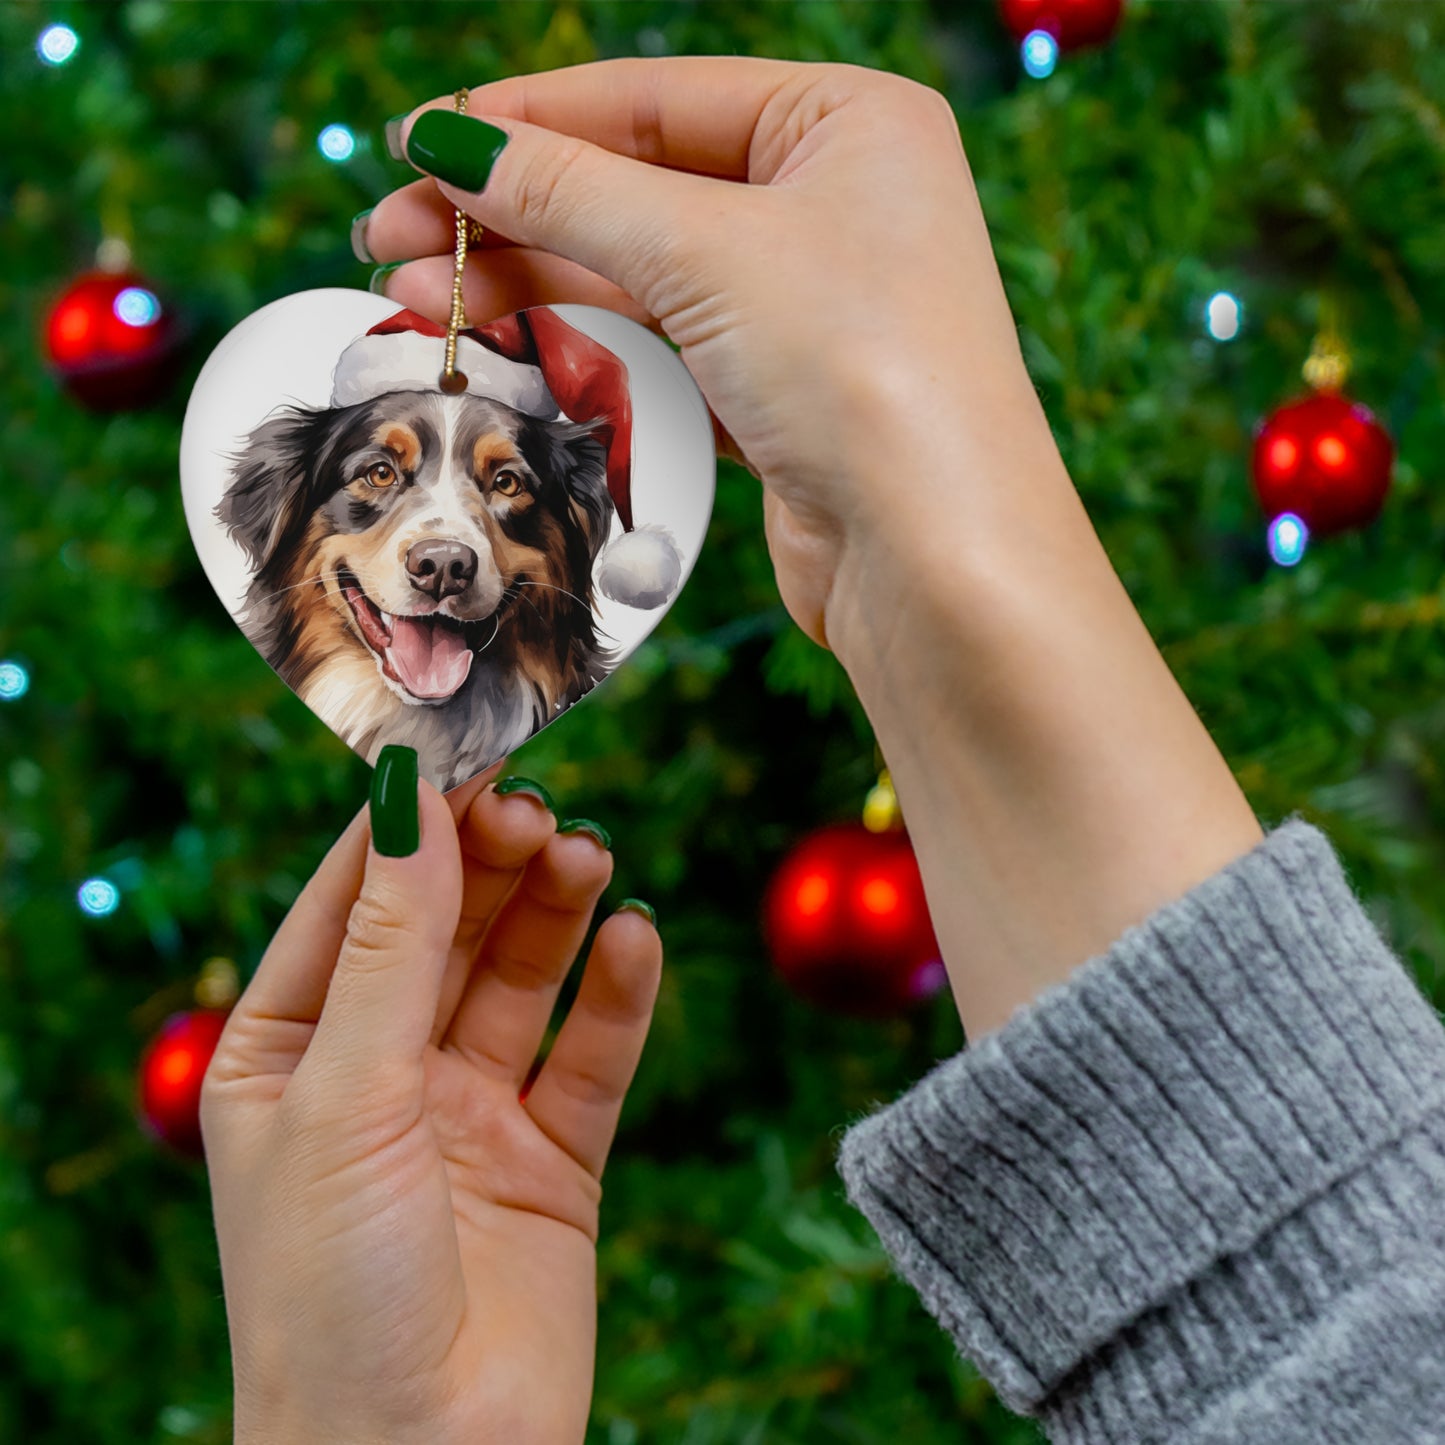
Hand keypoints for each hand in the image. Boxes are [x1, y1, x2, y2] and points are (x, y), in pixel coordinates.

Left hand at [201, 767, 660, 1444]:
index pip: (351, 903)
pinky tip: (636, 939)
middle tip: (540, 809)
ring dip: (556, 912)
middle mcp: (380, 1074)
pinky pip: (591, 1056)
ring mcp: (469, 1114)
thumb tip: (407, 797)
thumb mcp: (345, 1094)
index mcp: (288, 1053)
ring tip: (590, 858)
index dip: (409, 827)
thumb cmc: (331, 1293)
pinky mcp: (552, 1159)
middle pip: (447, 929)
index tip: (467, 751)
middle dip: (491, 863)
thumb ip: (390, 944)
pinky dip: (617, 995)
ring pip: (522, 978)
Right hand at [363, 59, 1261, 1040]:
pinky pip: (662, 350)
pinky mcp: (781, 395)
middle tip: (391, 240)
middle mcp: (834, 205)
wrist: (937, 559)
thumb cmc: (864, 372)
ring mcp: (808, 306)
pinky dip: (583, 349)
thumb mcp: (706, 252)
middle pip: (636, 190)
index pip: (654, 98)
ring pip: (640, 278)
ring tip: (415, 300)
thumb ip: (569, 192)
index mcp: (848, 124)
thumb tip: (448, 143)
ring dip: (529, 288)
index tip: (418, 145)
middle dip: (510, 217)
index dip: (526, 122)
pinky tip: (501, 347)